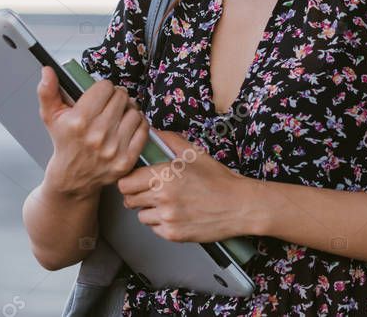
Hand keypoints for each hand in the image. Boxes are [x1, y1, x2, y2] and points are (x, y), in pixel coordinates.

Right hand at [37, 65, 147, 198]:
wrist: (72, 178)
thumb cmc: (64, 143)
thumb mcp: (51, 117)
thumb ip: (48, 91)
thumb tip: (47, 70)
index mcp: (78, 121)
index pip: (105, 87)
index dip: (103, 88)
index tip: (99, 95)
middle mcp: (97, 135)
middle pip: (122, 97)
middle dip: (117, 97)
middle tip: (110, 104)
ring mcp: (113, 149)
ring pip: (134, 111)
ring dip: (128, 110)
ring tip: (118, 116)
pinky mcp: (127, 160)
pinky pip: (144, 129)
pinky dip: (138, 124)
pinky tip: (127, 126)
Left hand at [117, 130, 254, 242]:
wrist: (239, 206)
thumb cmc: (220, 181)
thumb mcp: (196, 154)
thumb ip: (170, 141)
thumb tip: (153, 132)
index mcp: (165, 175)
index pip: (126, 182)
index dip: (130, 180)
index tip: (136, 180)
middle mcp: (163, 197)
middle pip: (129, 199)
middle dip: (138, 195)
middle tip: (154, 191)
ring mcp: (167, 217)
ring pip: (141, 215)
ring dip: (150, 210)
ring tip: (169, 203)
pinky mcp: (172, 234)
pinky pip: (154, 228)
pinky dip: (162, 223)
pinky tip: (177, 214)